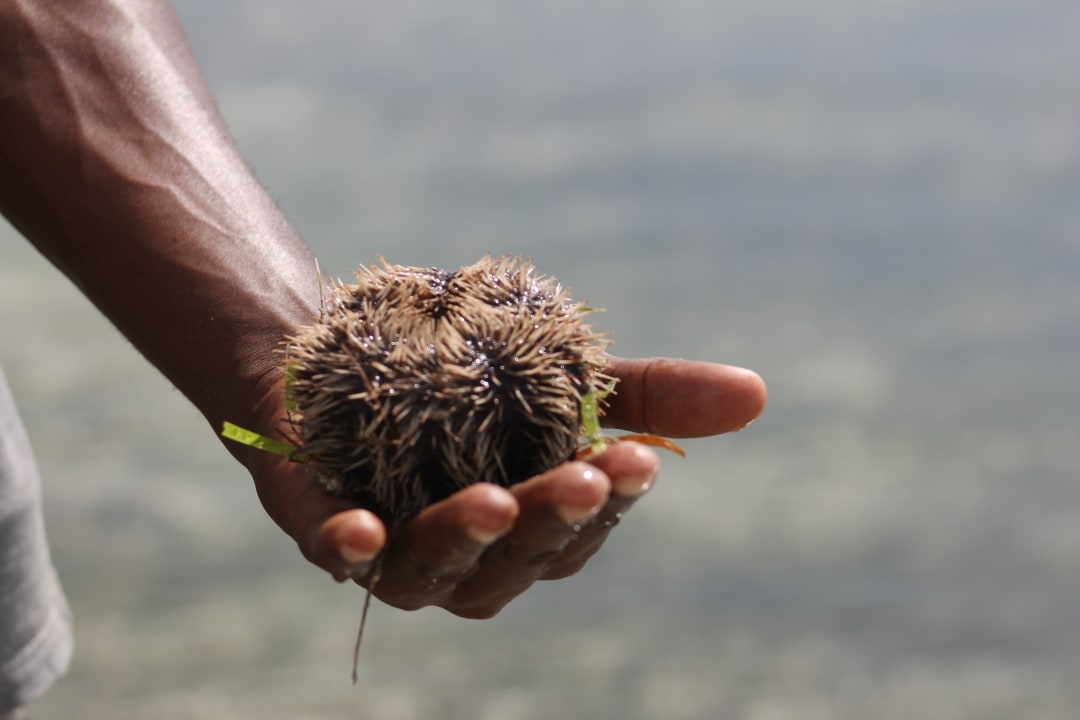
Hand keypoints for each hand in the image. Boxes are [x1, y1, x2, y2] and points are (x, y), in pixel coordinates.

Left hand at [249, 357, 765, 617]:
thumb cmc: (468, 383)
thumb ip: (648, 396)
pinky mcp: (315, 519)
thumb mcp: (562, 378)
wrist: (345, 353)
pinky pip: (328, 547)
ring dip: (466, 538)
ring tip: (496, 499)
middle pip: (515, 560)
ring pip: (434, 566)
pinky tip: (359, 530)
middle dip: (552, 521)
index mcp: (528, 533)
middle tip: (590, 473)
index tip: (640, 458)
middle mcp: (465, 559)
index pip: (579, 534)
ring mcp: (390, 547)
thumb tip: (757, 392)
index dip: (610, 502)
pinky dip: (346, 545)